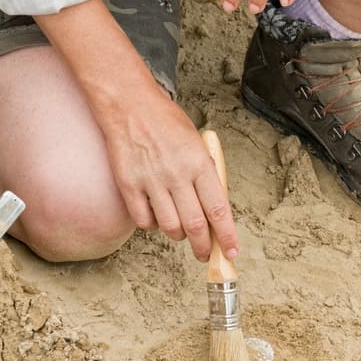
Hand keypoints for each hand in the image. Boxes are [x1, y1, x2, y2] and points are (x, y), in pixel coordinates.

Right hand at [96, 79, 239, 263]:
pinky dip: (153, 225)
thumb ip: (206, 171)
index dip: (227, 236)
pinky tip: (157, 215)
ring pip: (170, 228)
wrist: (130, 105)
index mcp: (199, 162)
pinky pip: (144, 221)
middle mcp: (177, 174)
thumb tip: (214, 205)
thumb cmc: (166, 121)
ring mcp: (152, 181)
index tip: (232, 251)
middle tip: (206, 255)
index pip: (218, 209)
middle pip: (195, 226)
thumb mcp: (196, 141)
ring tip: (181, 231)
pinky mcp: (129, 186)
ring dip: (179, 236)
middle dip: (204, 247)